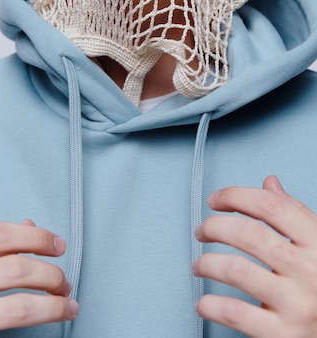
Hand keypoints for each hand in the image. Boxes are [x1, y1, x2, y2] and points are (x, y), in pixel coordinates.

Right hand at [0, 219, 77, 336]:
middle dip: (50, 274)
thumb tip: (31, 227)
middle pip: (14, 269)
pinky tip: (47, 324)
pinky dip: (35, 328)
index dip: (35, 237)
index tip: (58, 245)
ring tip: (67, 305)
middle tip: (64, 282)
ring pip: (18, 306)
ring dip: (52, 305)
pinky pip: (8, 333)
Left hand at [193, 175, 316, 336]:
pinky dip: (211, 305)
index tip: (216, 199)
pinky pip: (235, 314)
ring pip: (236, 271)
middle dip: (214, 227)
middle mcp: (308, 271)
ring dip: (207, 264)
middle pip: (249, 235)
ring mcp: (296, 305)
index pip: (271, 206)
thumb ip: (295, 213)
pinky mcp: (283, 336)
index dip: (236, 196)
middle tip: (202, 231)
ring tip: (199, 265)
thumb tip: (269, 183)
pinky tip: (204, 303)